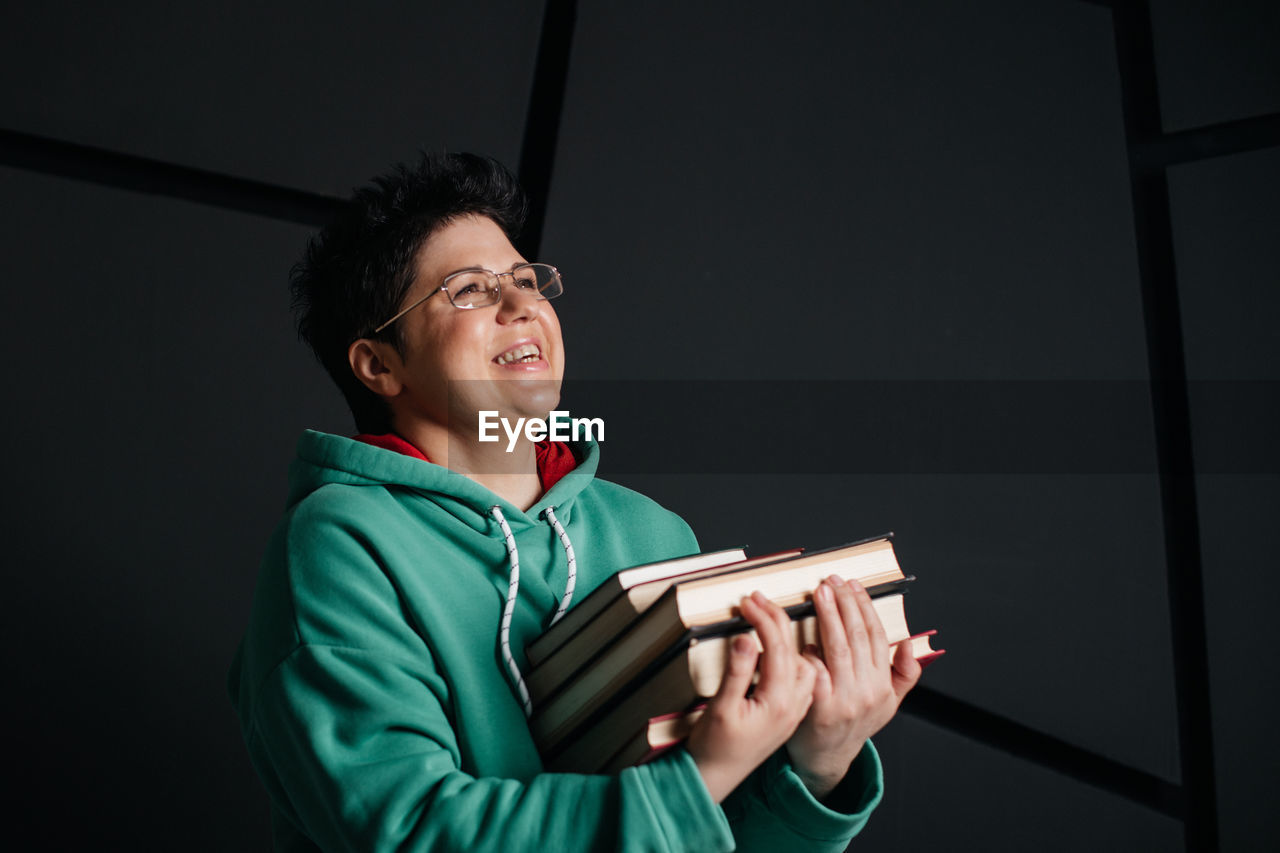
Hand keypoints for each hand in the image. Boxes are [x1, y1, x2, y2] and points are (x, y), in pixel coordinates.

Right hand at [686, 591, 816, 802]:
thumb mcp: (720, 707)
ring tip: (778, 615)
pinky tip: (789, 646)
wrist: (717, 777)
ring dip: (794, 636)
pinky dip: (799, 654)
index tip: (749, 601)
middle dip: (778, 620)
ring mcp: (794, 709)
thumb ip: (737, 671)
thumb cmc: (714, 746)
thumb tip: (749, 637)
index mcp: (778, 702)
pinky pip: (804, 677)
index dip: (763, 618)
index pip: (777, 647)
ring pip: (806, 663)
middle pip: (794, 650)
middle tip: (759, 599)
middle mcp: (793, 705)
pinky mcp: (789, 712)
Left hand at [786, 576, 921, 798]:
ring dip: (828, 616)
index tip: (854, 586)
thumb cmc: (853, 723)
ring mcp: (843, 700)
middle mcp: (867, 691)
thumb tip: (910, 645)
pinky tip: (805, 635)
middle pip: (858, 637)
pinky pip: (815, 670)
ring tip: (820, 593)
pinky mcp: (818, 707)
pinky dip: (810, 651)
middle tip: (833, 581)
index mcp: (883, 685)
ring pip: (837, 647)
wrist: (827, 757)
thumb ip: (903, 675)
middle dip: (845, 604)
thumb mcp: (887, 704)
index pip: (878, 636)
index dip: (865, 607)